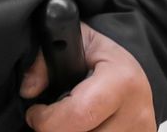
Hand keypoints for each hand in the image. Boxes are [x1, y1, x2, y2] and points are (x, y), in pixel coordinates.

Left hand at [17, 23, 155, 131]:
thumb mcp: (72, 44)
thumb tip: (28, 90)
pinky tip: (82, 128)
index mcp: (121, 81)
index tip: (36, 113)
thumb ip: (44, 62)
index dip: (48, 120)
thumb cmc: (100, 57)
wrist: (132, 71)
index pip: (79, 114)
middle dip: (56, 131)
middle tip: (47, 121)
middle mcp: (137, 113)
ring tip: (66, 122)